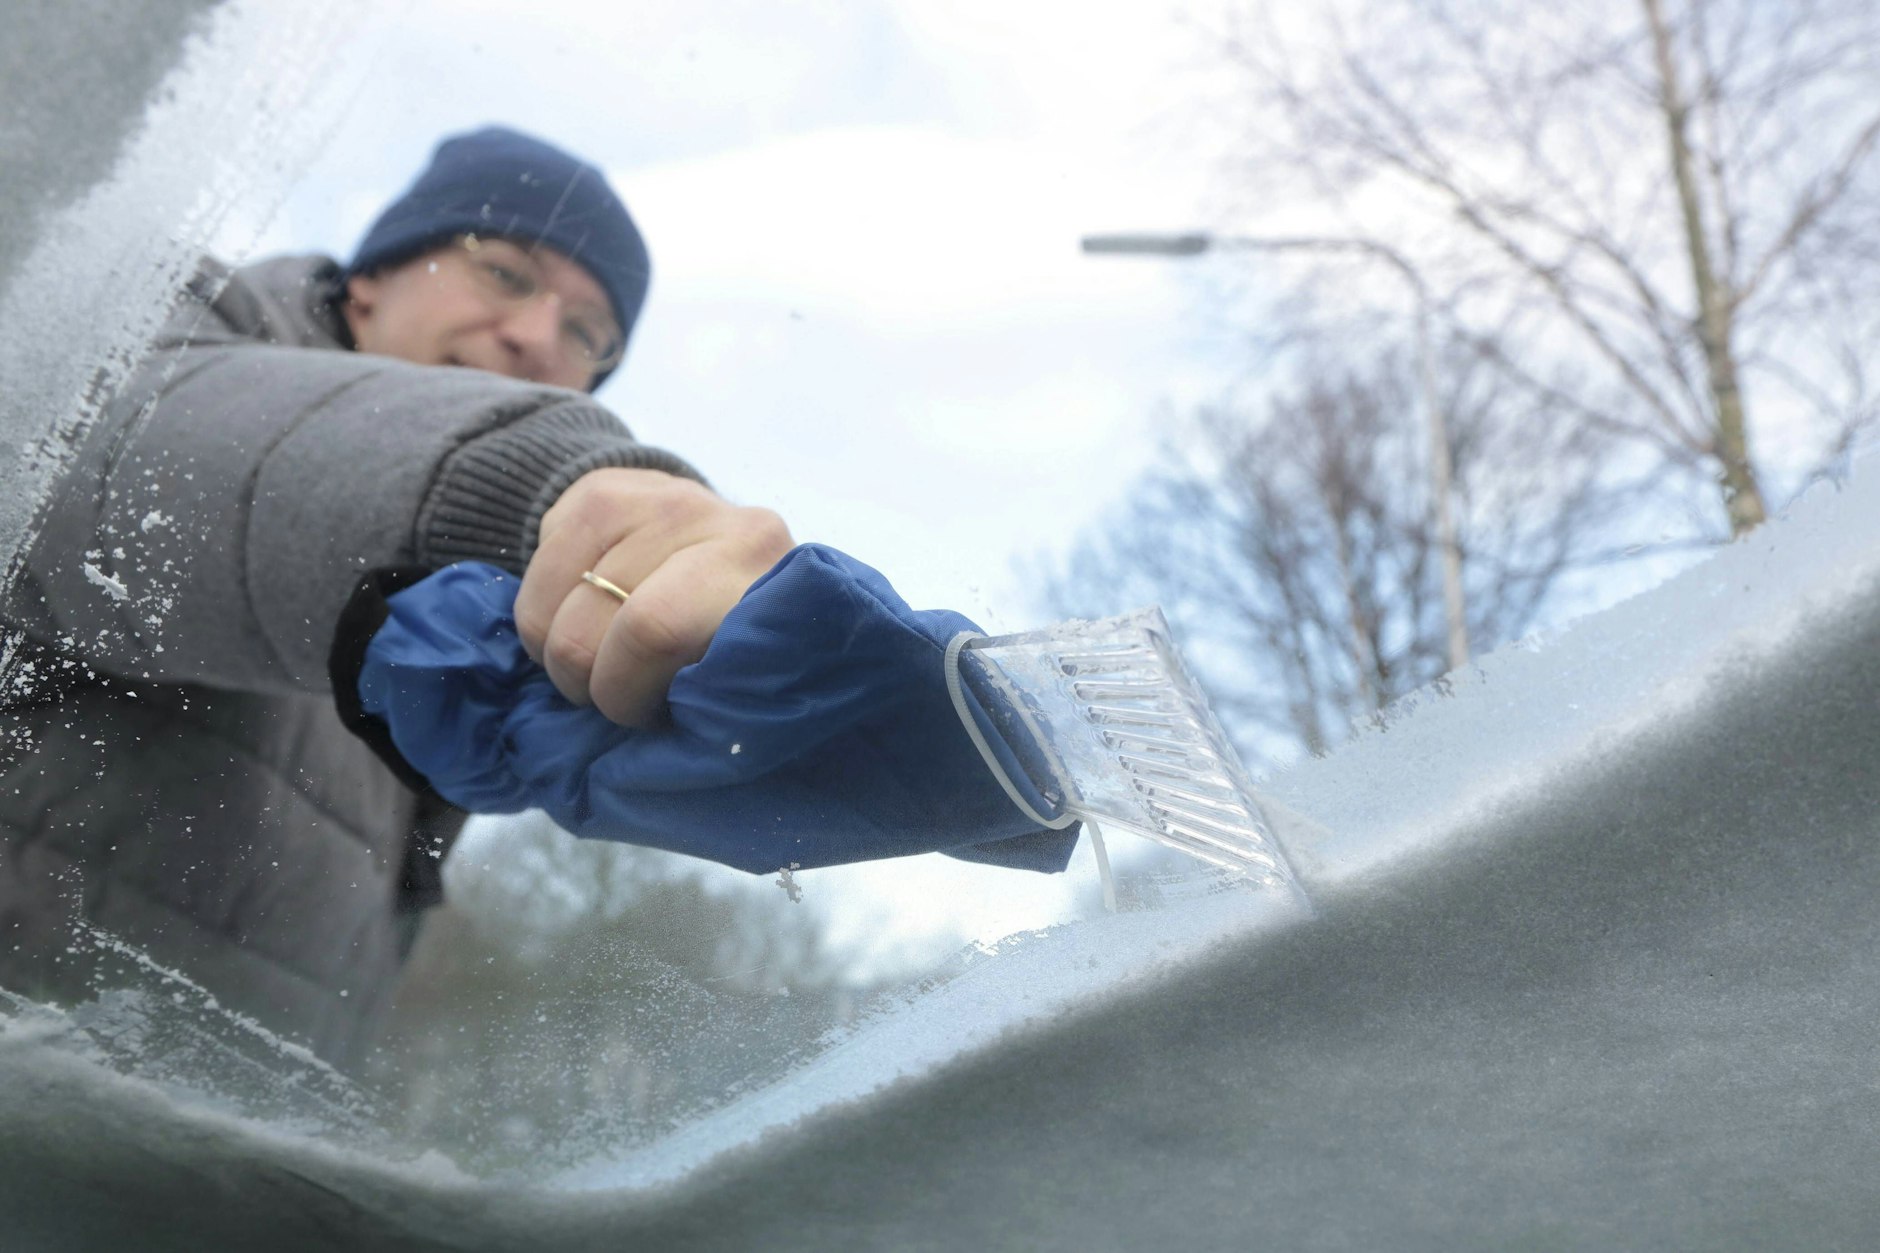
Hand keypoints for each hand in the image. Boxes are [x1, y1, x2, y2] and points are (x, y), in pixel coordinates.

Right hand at [514, 468, 793, 726]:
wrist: (724, 541)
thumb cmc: (730, 635)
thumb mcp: (736, 668)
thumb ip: (703, 695)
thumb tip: (642, 753)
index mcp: (752, 567)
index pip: (654, 628)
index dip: (623, 686)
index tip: (636, 713)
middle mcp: (702, 516)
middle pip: (591, 620)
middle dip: (582, 678)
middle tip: (604, 695)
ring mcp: (648, 493)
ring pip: (551, 596)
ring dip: (552, 649)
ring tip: (588, 662)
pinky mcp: (601, 485)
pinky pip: (539, 561)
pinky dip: (543, 608)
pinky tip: (581, 613)